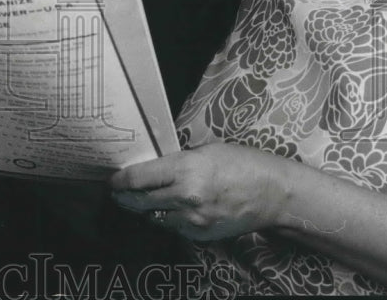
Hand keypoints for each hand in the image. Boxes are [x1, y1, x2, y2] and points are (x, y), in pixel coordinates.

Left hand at [110, 143, 292, 240]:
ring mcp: (194, 219)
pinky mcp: (202, 235)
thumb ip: (177, 162)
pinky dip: (167, 220)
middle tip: (117, 192)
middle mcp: (186, 196)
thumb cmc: (242, 164)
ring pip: (154, 218)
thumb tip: (152, 168)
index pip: (139, 178)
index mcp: (185, 169)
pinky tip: (166, 211)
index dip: (120, 180)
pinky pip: (174, 228)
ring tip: (136, 201)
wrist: (273, 194)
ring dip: (143, 210)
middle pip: (140, 201)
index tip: (113, 180)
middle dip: (124, 197)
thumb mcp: (205, 152)